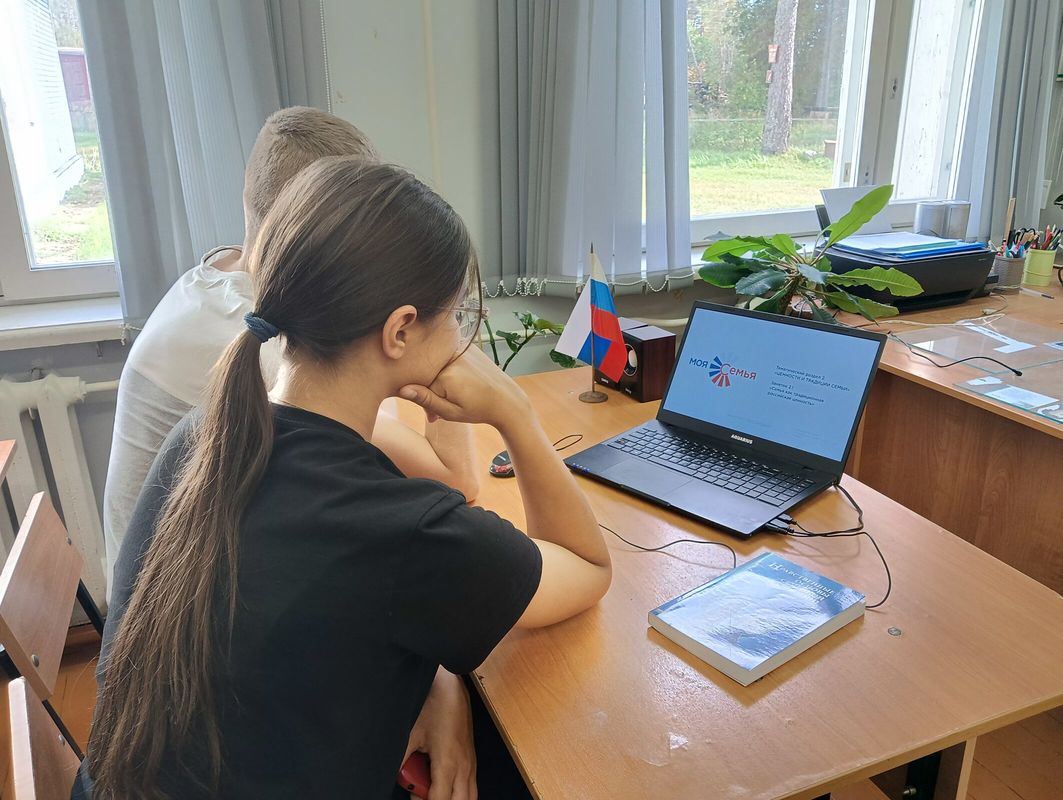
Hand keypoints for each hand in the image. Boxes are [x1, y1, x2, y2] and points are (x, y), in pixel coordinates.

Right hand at [399, 346, 528, 428]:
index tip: (432, 414)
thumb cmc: (479, 410)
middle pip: (427, 372)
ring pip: (437, 364)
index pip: (418, 383)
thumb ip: (425, 399)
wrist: (507, 400)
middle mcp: (451, 357)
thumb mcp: (450, 412)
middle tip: (440, 411)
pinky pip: (448, 356)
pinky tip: (460, 382)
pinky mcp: (467, 346)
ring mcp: (460, 349)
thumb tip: (402, 389)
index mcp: (445, 374)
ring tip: (455, 396)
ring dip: (440, 380)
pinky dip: (449, 369)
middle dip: (431, 391)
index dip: (423, 400)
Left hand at [402, 668, 476, 799]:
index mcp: (448, 764)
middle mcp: (464, 767)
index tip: (412, 797)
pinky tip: (442, 786)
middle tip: (421, 796)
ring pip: (470, 798)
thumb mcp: (411, 734)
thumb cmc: (433, 705)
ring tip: (432, 793)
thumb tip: (397, 776)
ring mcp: (471, 764)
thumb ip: (402, 760)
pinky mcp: (472, 759)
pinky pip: (471, 787)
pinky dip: (459, 794)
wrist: (451, 686)